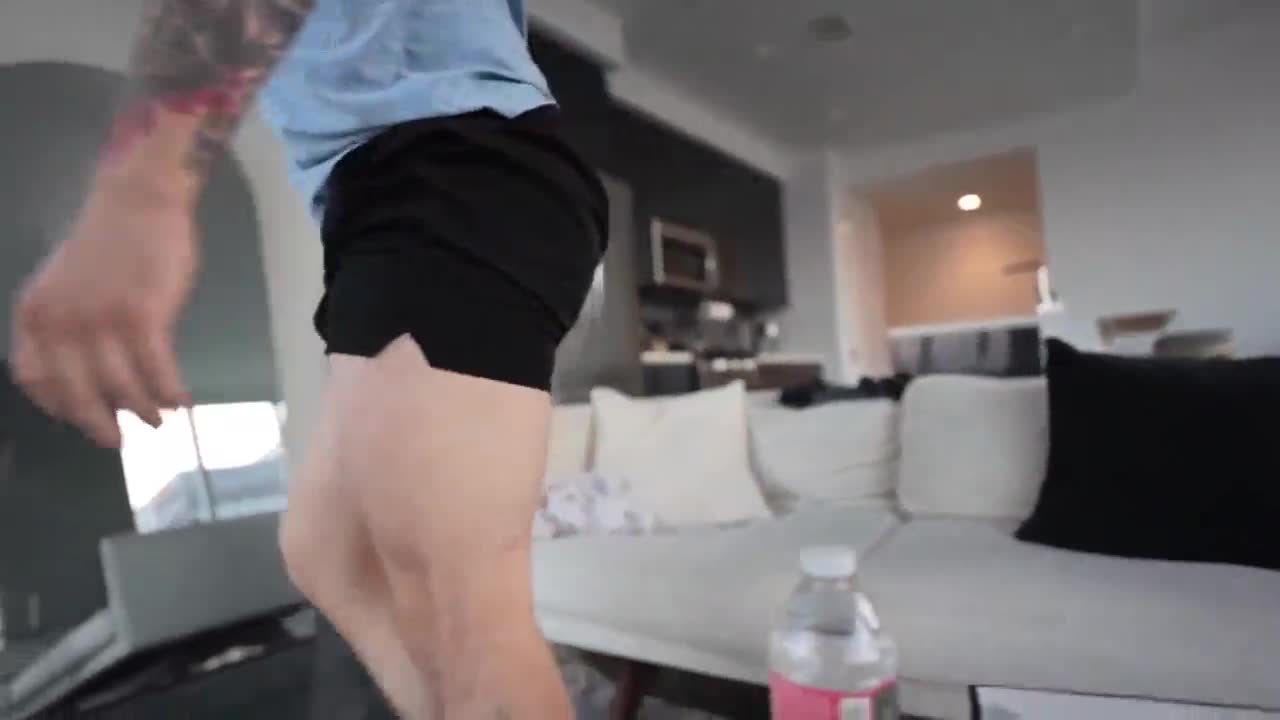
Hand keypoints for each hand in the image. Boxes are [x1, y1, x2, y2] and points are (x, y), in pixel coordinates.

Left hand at [10, 185, 197, 447]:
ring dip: (144, 411)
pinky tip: (182, 400)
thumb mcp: (65, 285)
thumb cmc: (109, 242)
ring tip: (159, 419)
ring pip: (121, 388)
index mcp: (34, 314)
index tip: (80, 418)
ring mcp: (102, 321)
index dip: (58, 406)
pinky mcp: (142, 316)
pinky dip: (171, 392)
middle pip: (77, 394)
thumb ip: (66, 326)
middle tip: (117, 441)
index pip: (35, 379)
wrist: (140, 201)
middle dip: (100, 424)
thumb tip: (93, 375)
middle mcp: (61, 323)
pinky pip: (157, 371)